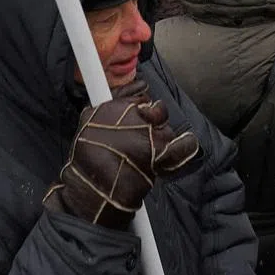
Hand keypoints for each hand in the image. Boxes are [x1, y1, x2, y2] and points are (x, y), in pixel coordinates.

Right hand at [44, 80, 199, 228]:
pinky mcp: (159, 154)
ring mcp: (148, 134)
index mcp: (117, 105)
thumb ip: (113, 101)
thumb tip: (138, 88)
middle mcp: (135, 115)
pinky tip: (187, 142)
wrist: (91, 186)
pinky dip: (186, 145)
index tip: (140, 114)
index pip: (140, 98)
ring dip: (162, 138)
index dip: (141, 108)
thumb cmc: (87, 157)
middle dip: (153, 121)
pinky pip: (183, 145)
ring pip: (166, 129)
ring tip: (150, 151)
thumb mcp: (89, 118)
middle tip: (143, 136)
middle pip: (156, 111)